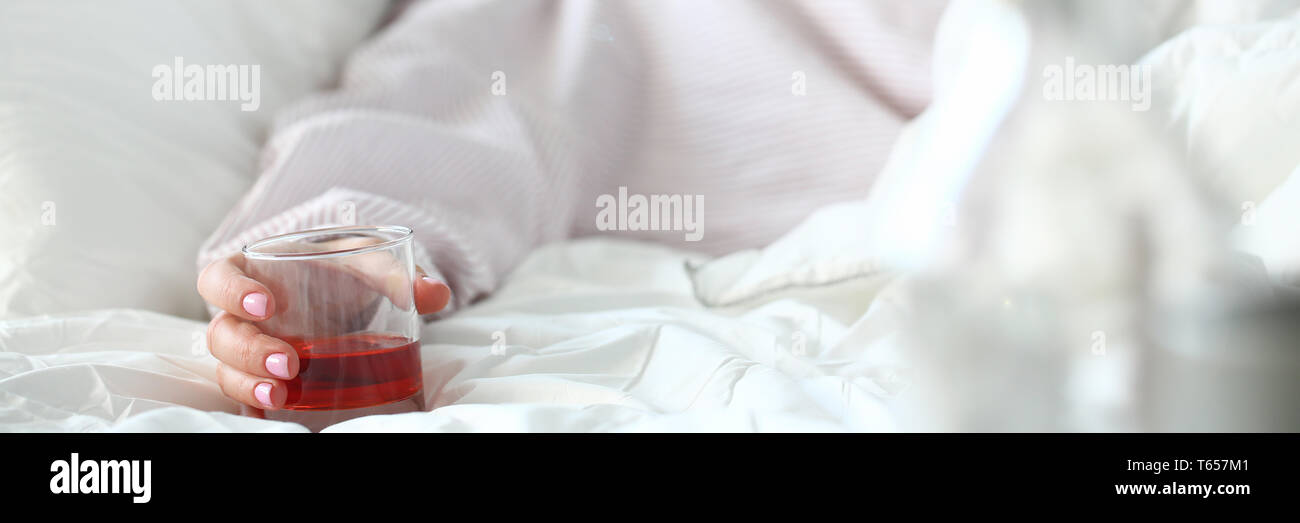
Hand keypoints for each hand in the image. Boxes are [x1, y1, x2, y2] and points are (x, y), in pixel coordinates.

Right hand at [196, 250, 449, 410]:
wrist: (348, 290)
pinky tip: (270, 415)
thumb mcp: (370, 261)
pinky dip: (252, 406)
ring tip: (282, 396)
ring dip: (249, 384)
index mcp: (255, 272)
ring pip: (228, 368)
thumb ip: (398, 273)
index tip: (266, 305)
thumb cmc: (346, 269)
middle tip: (290, 364)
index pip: (218, 278)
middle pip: (222, 333)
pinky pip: (244, 394)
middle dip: (250, 352)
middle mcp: (243, 313)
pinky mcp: (262, 375)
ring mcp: (250, 347)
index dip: (232, 291)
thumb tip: (433, 294)